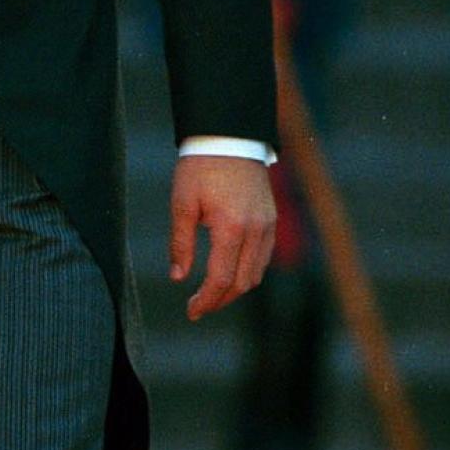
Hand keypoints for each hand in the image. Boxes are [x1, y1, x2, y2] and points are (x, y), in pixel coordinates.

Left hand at [169, 154, 275, 320]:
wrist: (229, 138)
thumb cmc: (200, 168)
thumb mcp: (182, 204)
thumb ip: (181, 243)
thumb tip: (178, 277)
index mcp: (231, 227)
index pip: (221, 278)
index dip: (206, 300)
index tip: (191, 311)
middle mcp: (255, 230)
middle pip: (242, 282)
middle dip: (219, 300)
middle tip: (197, 308)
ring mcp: (268, 226)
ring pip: (256, 273)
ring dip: (234, 289)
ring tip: (210, 295)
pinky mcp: (271, 220)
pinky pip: (262, 257)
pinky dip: (247, 272)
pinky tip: (228, 274)